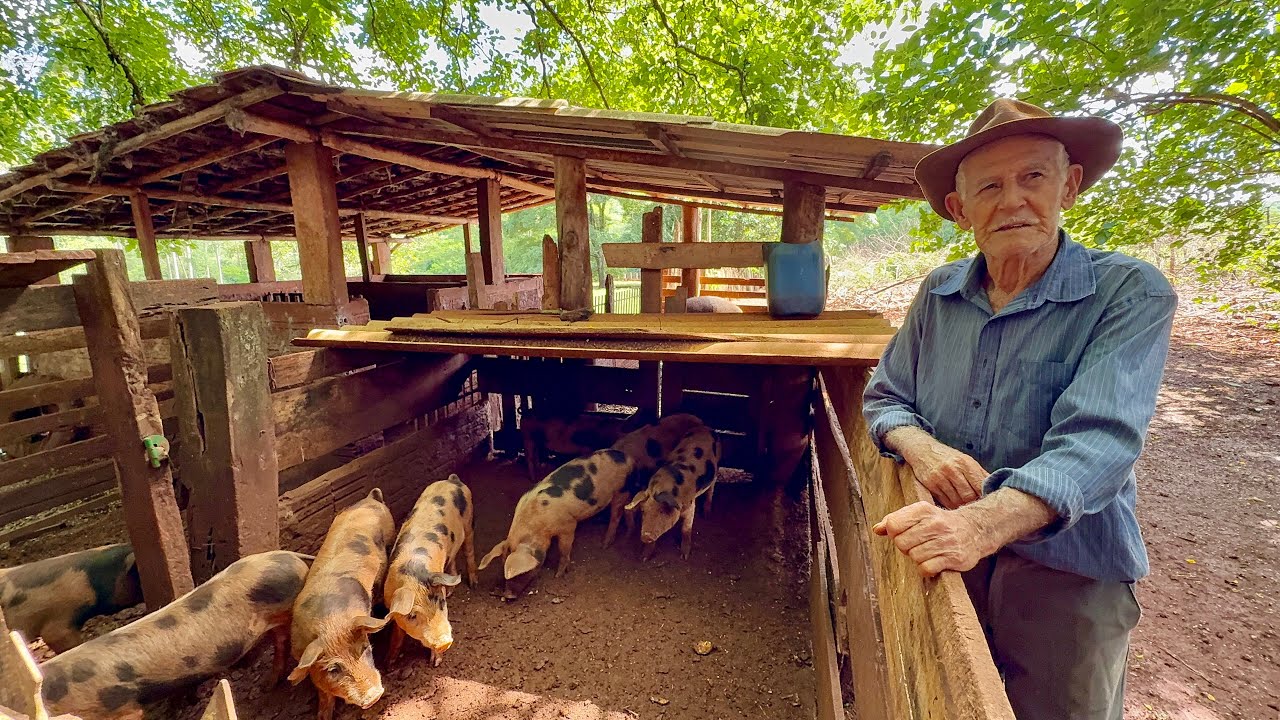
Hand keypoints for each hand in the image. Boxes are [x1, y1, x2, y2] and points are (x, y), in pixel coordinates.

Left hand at [872, 502, 989, 576]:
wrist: (973, 529)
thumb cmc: (939, 523)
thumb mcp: (918, 514)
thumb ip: (895, 520)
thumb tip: (877, 530)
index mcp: (923, 510)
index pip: (893, 525)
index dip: (894, 533)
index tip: (902, 533)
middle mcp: (935, 523)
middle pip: (902, 543)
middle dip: (906, 547)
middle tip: (917, 544)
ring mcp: (945, 541)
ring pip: (914, 556)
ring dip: (917, 558)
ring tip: (928, 551)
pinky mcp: (954, 557)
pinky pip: (926, 568)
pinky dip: (926, 569)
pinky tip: (933, 562)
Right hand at [889, 429, 987, 508]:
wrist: (922, 449)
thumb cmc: (948, 457)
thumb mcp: (966, 461)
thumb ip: (980, 474)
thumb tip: (996, 488)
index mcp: (966, 463)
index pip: (980, 486)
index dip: (985, 497)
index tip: (988, 503)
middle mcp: (953, 469)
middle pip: (969, 496)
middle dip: (974, 504)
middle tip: (977, 510)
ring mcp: (941, 477)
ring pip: (956, 501)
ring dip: (962, 507)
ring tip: (966, 509)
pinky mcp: (931, 484)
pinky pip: (944, 501)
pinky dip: (951, 505)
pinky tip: (954, 505)